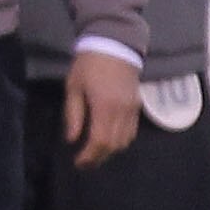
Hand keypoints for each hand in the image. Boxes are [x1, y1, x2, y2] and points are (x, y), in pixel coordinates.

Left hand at [64, 49, 142, 167]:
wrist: (114, 45)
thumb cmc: (88, 65)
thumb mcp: (73, 87)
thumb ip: (73, 114)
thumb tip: (72, 140)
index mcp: (104, 106)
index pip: (100, 141)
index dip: (89, 156)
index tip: (78, 163)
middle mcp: (122, 111)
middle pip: (114, 145)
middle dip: (98, 158)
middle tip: (84, 163)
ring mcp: (133, 110)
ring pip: (125, 141)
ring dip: (110, 151)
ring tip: (94, 154)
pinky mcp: (138, 107)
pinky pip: (131, 132)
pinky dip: (120, 141)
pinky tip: (108, 141)